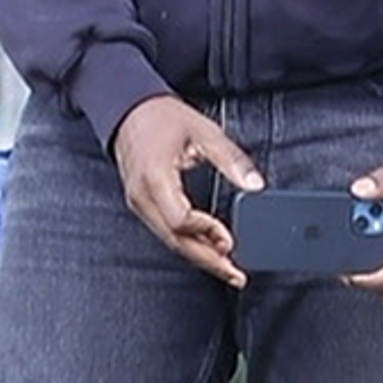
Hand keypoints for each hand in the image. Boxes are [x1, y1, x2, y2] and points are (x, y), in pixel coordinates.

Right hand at [110, 95, 263, 287]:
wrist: (127, 109)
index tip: (229, 238)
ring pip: (169, 240)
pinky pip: (163, 230)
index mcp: (155, 178)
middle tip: (236, 274)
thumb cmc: (162, 117)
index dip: (206, 232)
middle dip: (207, 260)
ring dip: (198, 255)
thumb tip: (255, 184)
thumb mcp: (204, 132)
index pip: (180, 220)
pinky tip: (206, 247)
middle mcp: (142, 196)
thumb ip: (231, 159)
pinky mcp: (140, 203)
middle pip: (175, 240)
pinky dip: (186, 242)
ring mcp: (138, 202)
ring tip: (226, 267)